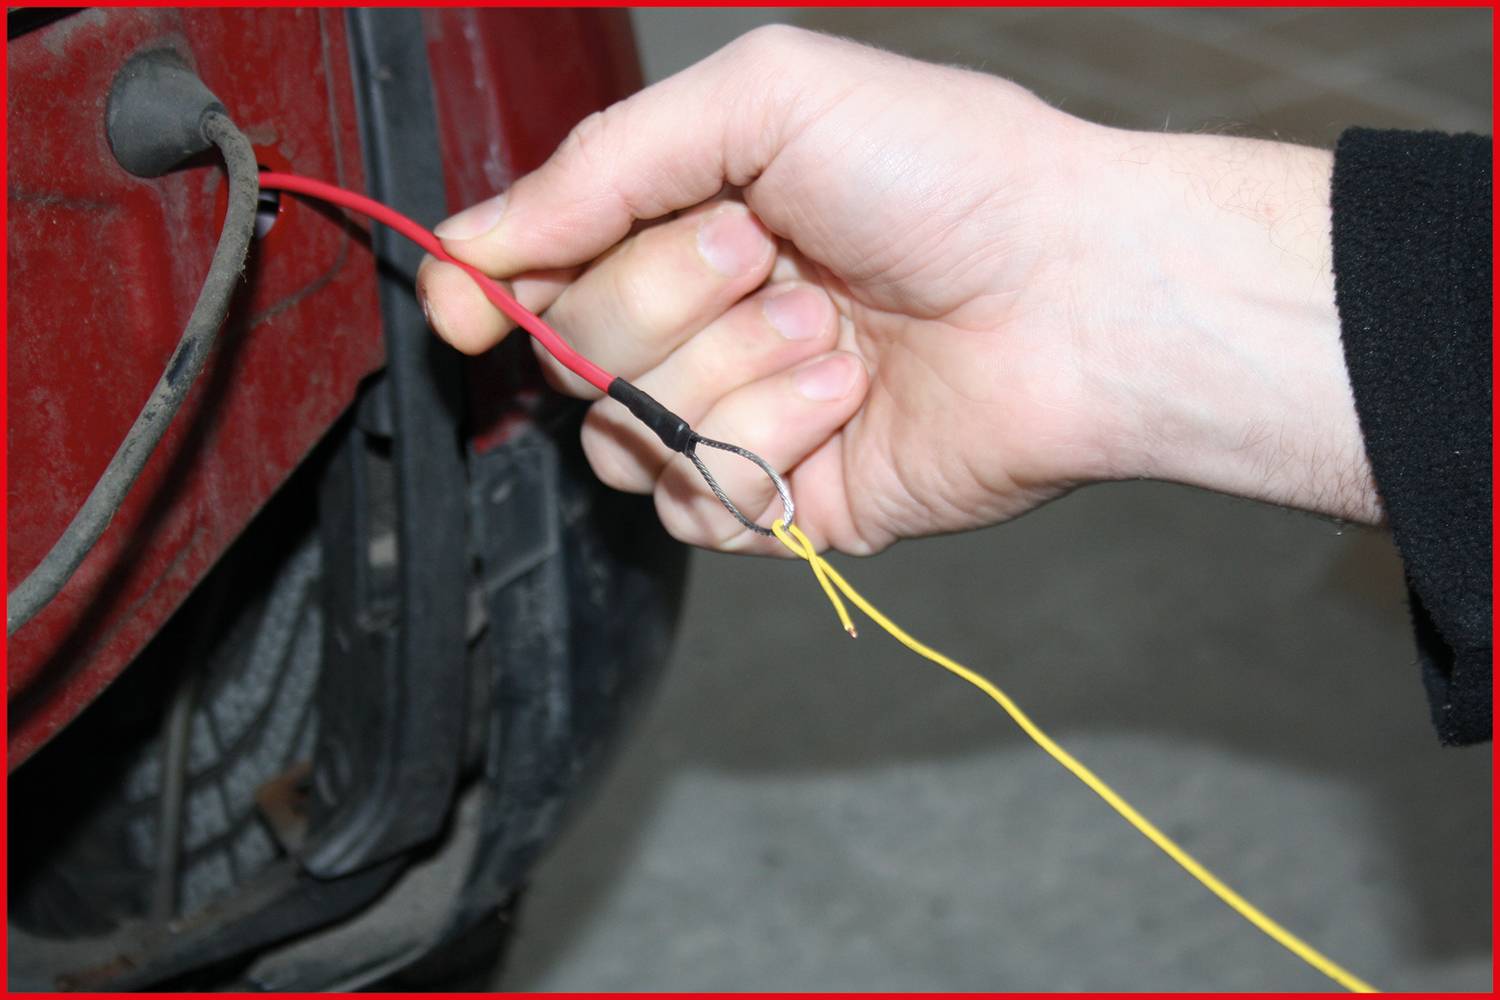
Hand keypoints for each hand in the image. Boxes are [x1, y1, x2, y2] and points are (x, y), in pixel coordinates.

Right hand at [418, 26, 1378, 556]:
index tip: (465, 304)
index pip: (542, 266)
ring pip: (624, 436)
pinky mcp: (786, 501)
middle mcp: (705, 321)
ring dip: (724, 372)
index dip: (488, 287)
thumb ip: (607, 162)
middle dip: (662, 297)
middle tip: (766, 252)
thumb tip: (477, 241)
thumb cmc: (948, 174)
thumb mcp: (767, 99)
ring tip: (831, 330)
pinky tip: (847, 398)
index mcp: (691, 219)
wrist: (1077, 294)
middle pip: (572, 350)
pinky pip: (699, 503)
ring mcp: (744, 415)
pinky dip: (768, 443)